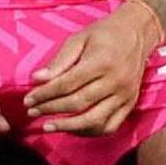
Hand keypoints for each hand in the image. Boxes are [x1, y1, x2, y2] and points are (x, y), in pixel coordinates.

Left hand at [22, 0, 165, 135]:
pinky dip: (90, 131)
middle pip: (77, 103)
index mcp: (102, 62)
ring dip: (67, 126)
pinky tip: (74, 129)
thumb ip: (59, 61)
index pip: (66, 85)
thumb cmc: (105, 34)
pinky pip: (110, 126)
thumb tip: (37, 79)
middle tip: (32, 111)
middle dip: (50, 109)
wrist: (137, 33)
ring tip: (48, 126)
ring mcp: (125, 95)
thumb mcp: (79, 39)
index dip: (44, 94)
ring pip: (93, 120)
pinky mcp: (130, 103)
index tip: (28, 99)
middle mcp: (116, 81)